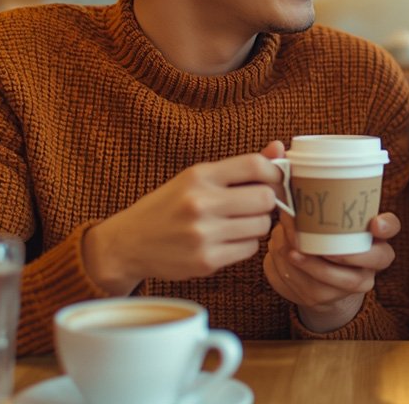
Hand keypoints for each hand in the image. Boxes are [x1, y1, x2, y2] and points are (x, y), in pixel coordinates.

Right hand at [82, 141, 285, 293]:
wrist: (129, 243)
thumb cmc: (168, 206)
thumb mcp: (196, 178)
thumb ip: (238, 167)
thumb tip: (279, 148)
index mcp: (198, 176)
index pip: (254, 165)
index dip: (273, 171)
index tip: (274, 178)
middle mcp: (200, 203)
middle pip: (265, 198)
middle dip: (268, 201)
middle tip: (256, 204)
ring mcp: (203, 234)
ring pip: (261, 226)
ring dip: (257, 224)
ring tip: (238, 222)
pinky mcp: (206, 261)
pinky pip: (249, 249)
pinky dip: (245, 243)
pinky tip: (228, 239)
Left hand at [263, 212, 399, 331]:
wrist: (315, 277)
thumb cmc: (320, 235)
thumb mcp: (324, 219)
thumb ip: (314, 204)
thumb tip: (286, 188)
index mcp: (376, 234)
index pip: (392, 226)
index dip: (386, 225)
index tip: (374, 223)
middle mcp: (372, 261)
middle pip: (374, 259)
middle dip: (346, 254)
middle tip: (322, 247)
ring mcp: (354, 283)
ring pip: (342, 281)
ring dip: (315, 266)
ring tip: (292, 252)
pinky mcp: (330, 299)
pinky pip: (316, 291)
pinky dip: (297, 275)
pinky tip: (284, 262)